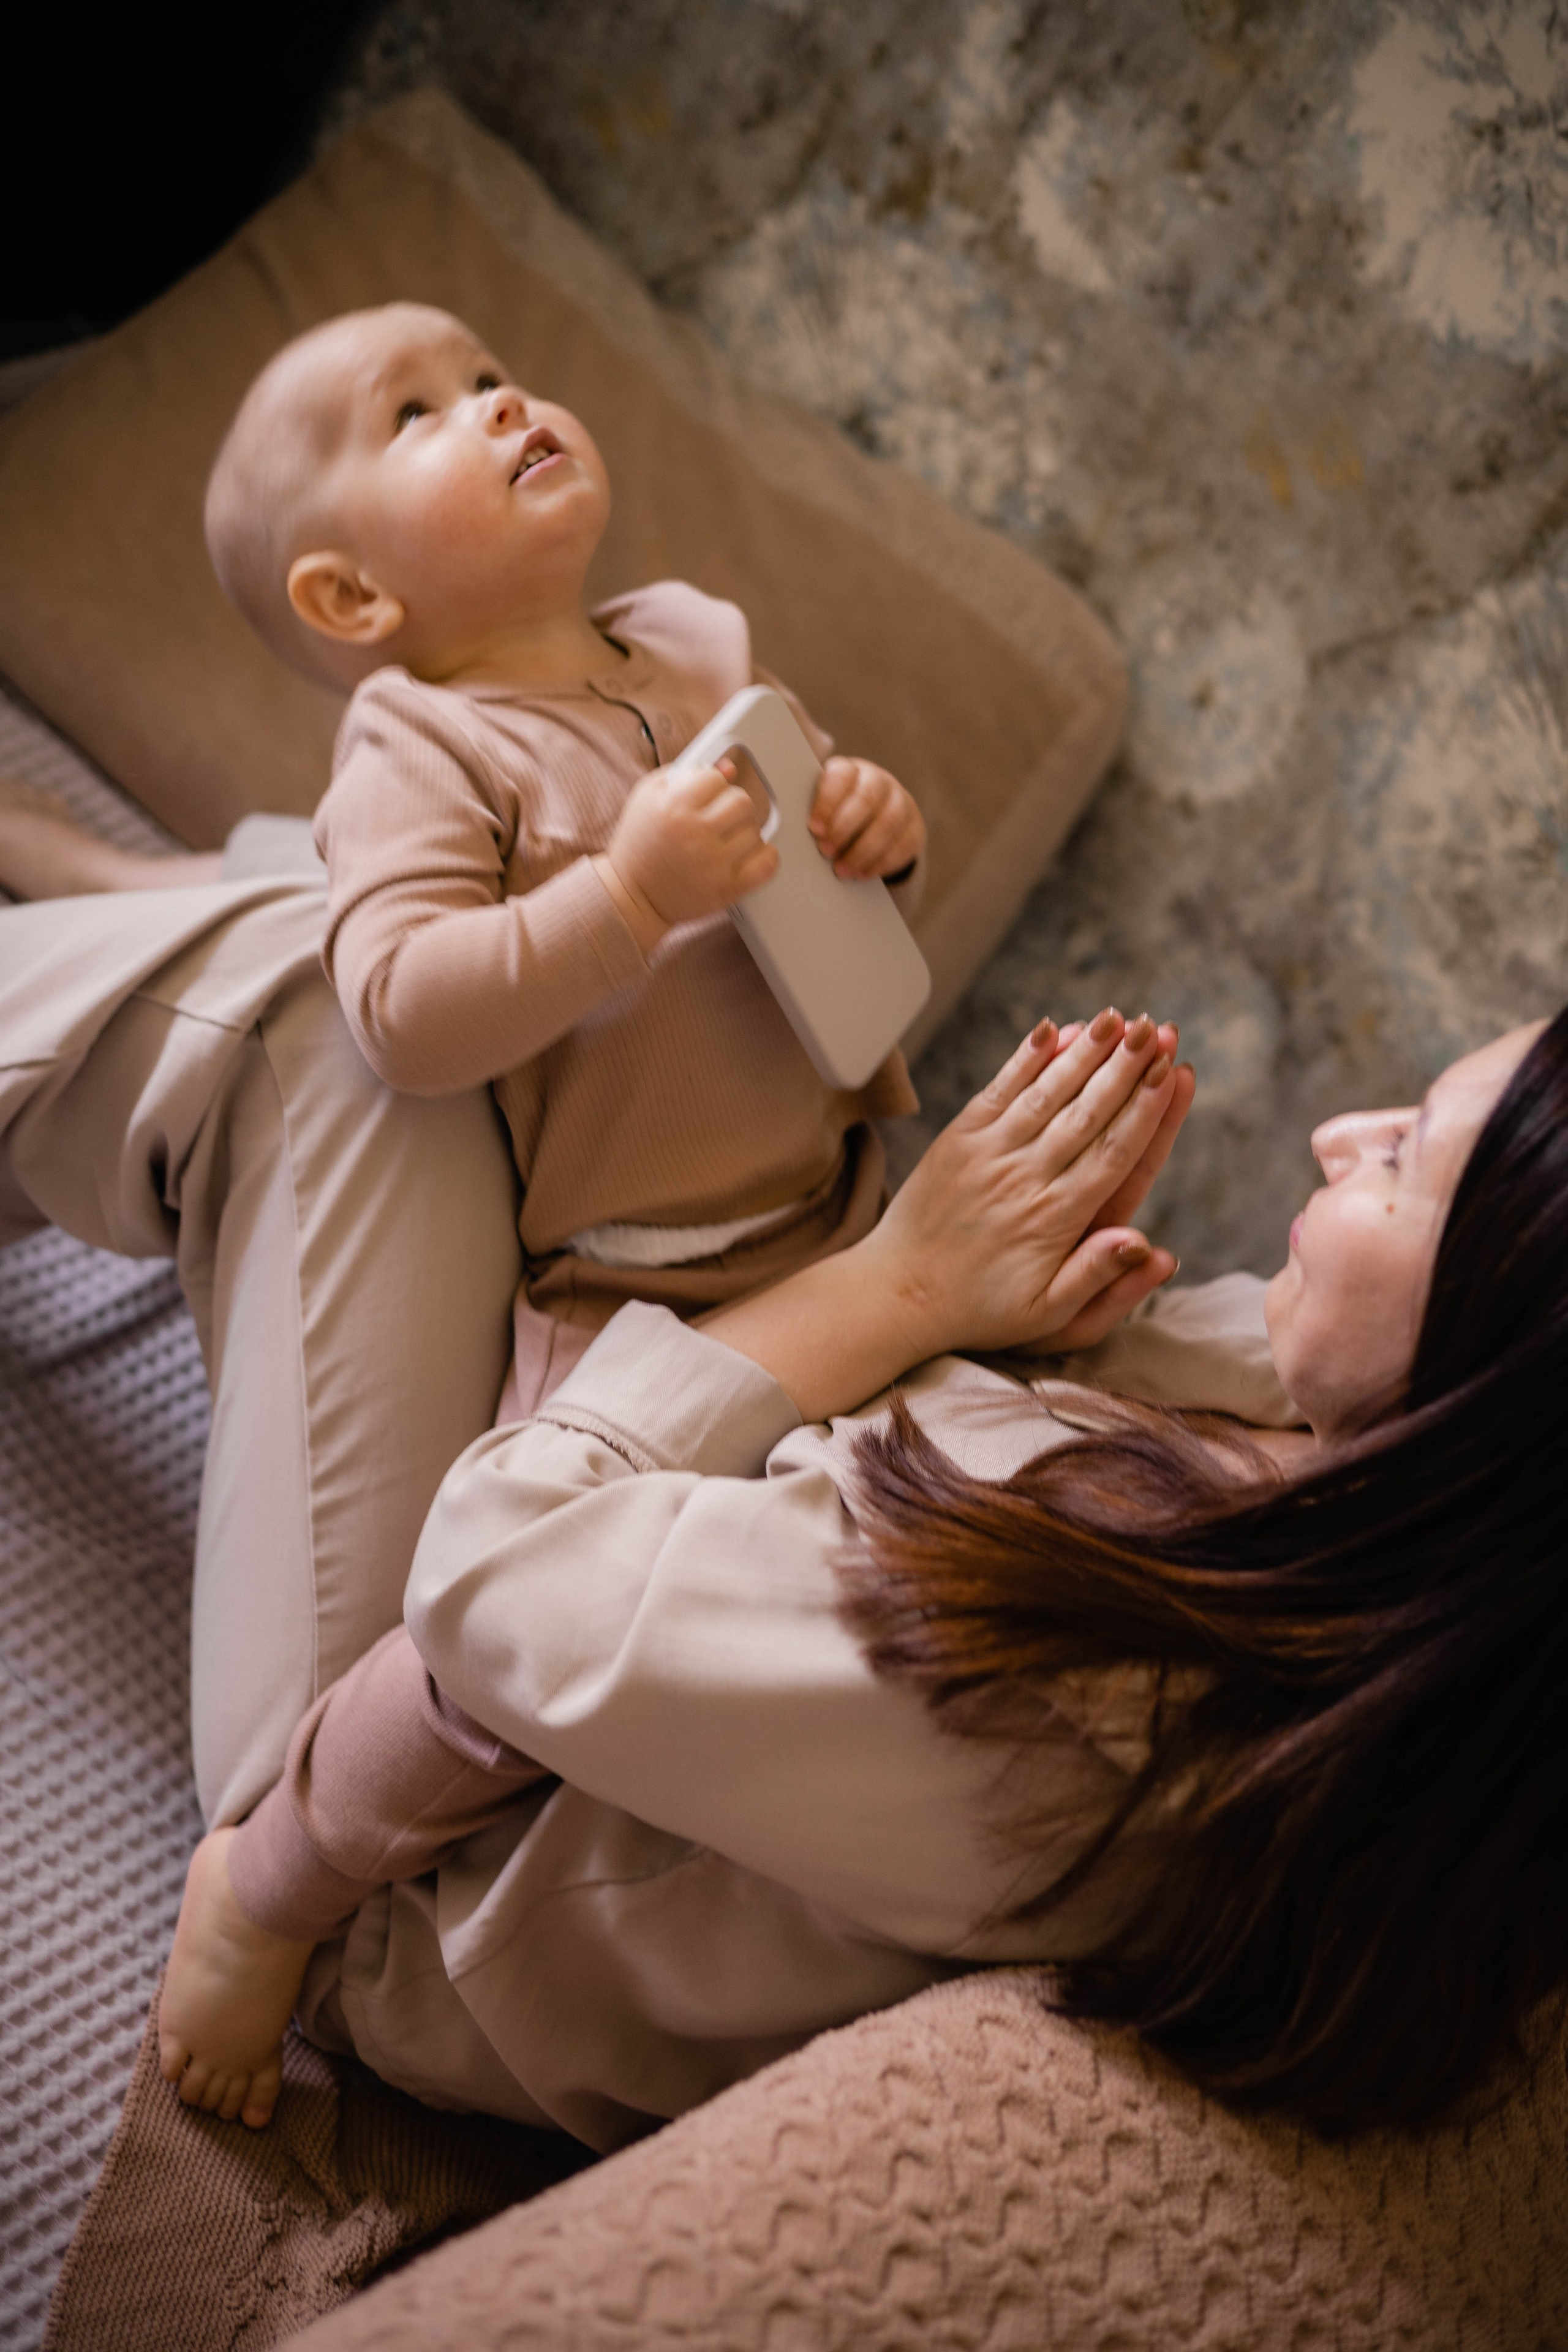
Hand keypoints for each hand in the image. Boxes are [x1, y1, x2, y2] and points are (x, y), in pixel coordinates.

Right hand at [604, 757, 777, 939]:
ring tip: (727, 839)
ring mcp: (713, 864)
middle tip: (721, 816)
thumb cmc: (639, 845)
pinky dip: (766, 856)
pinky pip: (766, 865)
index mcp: (674, 807)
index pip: (716, 779)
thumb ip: (685, 773)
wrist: (632, 894)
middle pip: (742, 802)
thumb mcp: (648, 797)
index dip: (713, 785)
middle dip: (732, 806)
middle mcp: (695, 834)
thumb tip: (728, 767)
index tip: (707, 795)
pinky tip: (751, 853)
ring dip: (744, 832)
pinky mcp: (726, 889)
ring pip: (755, 832)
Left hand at [808, 758, 925, 879]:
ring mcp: (901, 803)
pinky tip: (863, 874)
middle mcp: (879, 781)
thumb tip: (784, 832)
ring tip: (842, 870)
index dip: (828, 802)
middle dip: (844, 828)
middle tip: (825, 852)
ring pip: (888, 823)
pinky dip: (882, 863)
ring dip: (862, 850)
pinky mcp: (915, 828)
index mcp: (851, 771)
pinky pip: (904, 844)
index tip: (814, 828)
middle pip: (866, 799)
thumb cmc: (838, 815)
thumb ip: (811, 812)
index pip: (842, 776)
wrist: (876, 822)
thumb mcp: (823, 807)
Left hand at [862, 1009, 1187, 1363]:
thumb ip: (1101, 1280)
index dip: (1146, 1111)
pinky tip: (1055, 1028)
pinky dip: (1027, 1057)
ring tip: (1119, 1017)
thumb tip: (1152, 1248)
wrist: (897, 1294)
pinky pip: (998, 1090)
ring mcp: (988, 1154)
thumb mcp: (1049, 1317)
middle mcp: (1024, 1179)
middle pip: (1087, 1113)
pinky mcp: (958, 1139)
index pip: (1113, 1155)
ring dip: (1084, 1051)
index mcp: (1055, 1220)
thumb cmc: (982, 1309)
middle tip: (1156, 1029)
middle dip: (1125, 1068)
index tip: (1173, 1072)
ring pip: (1046, 1093)